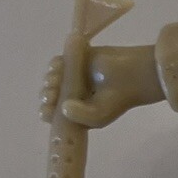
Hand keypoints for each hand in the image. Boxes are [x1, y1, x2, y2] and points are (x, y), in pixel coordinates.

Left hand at [40, 44, 162, 128]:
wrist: (131, 78)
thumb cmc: (116, 100)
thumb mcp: (99, 117)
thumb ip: (80, 117)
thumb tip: (63, 107)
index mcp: (78, 111)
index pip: (55, 114)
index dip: (47, 112)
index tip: (46, 110)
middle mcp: (73, 94)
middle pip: (51, 95)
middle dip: (47, 95)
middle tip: (51, 94)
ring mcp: (73, 77)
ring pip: (52, 79)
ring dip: (49, 80)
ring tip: (56, 81)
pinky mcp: (75, 59)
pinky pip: (57, 62)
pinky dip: (54, 65)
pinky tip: (59, 68)